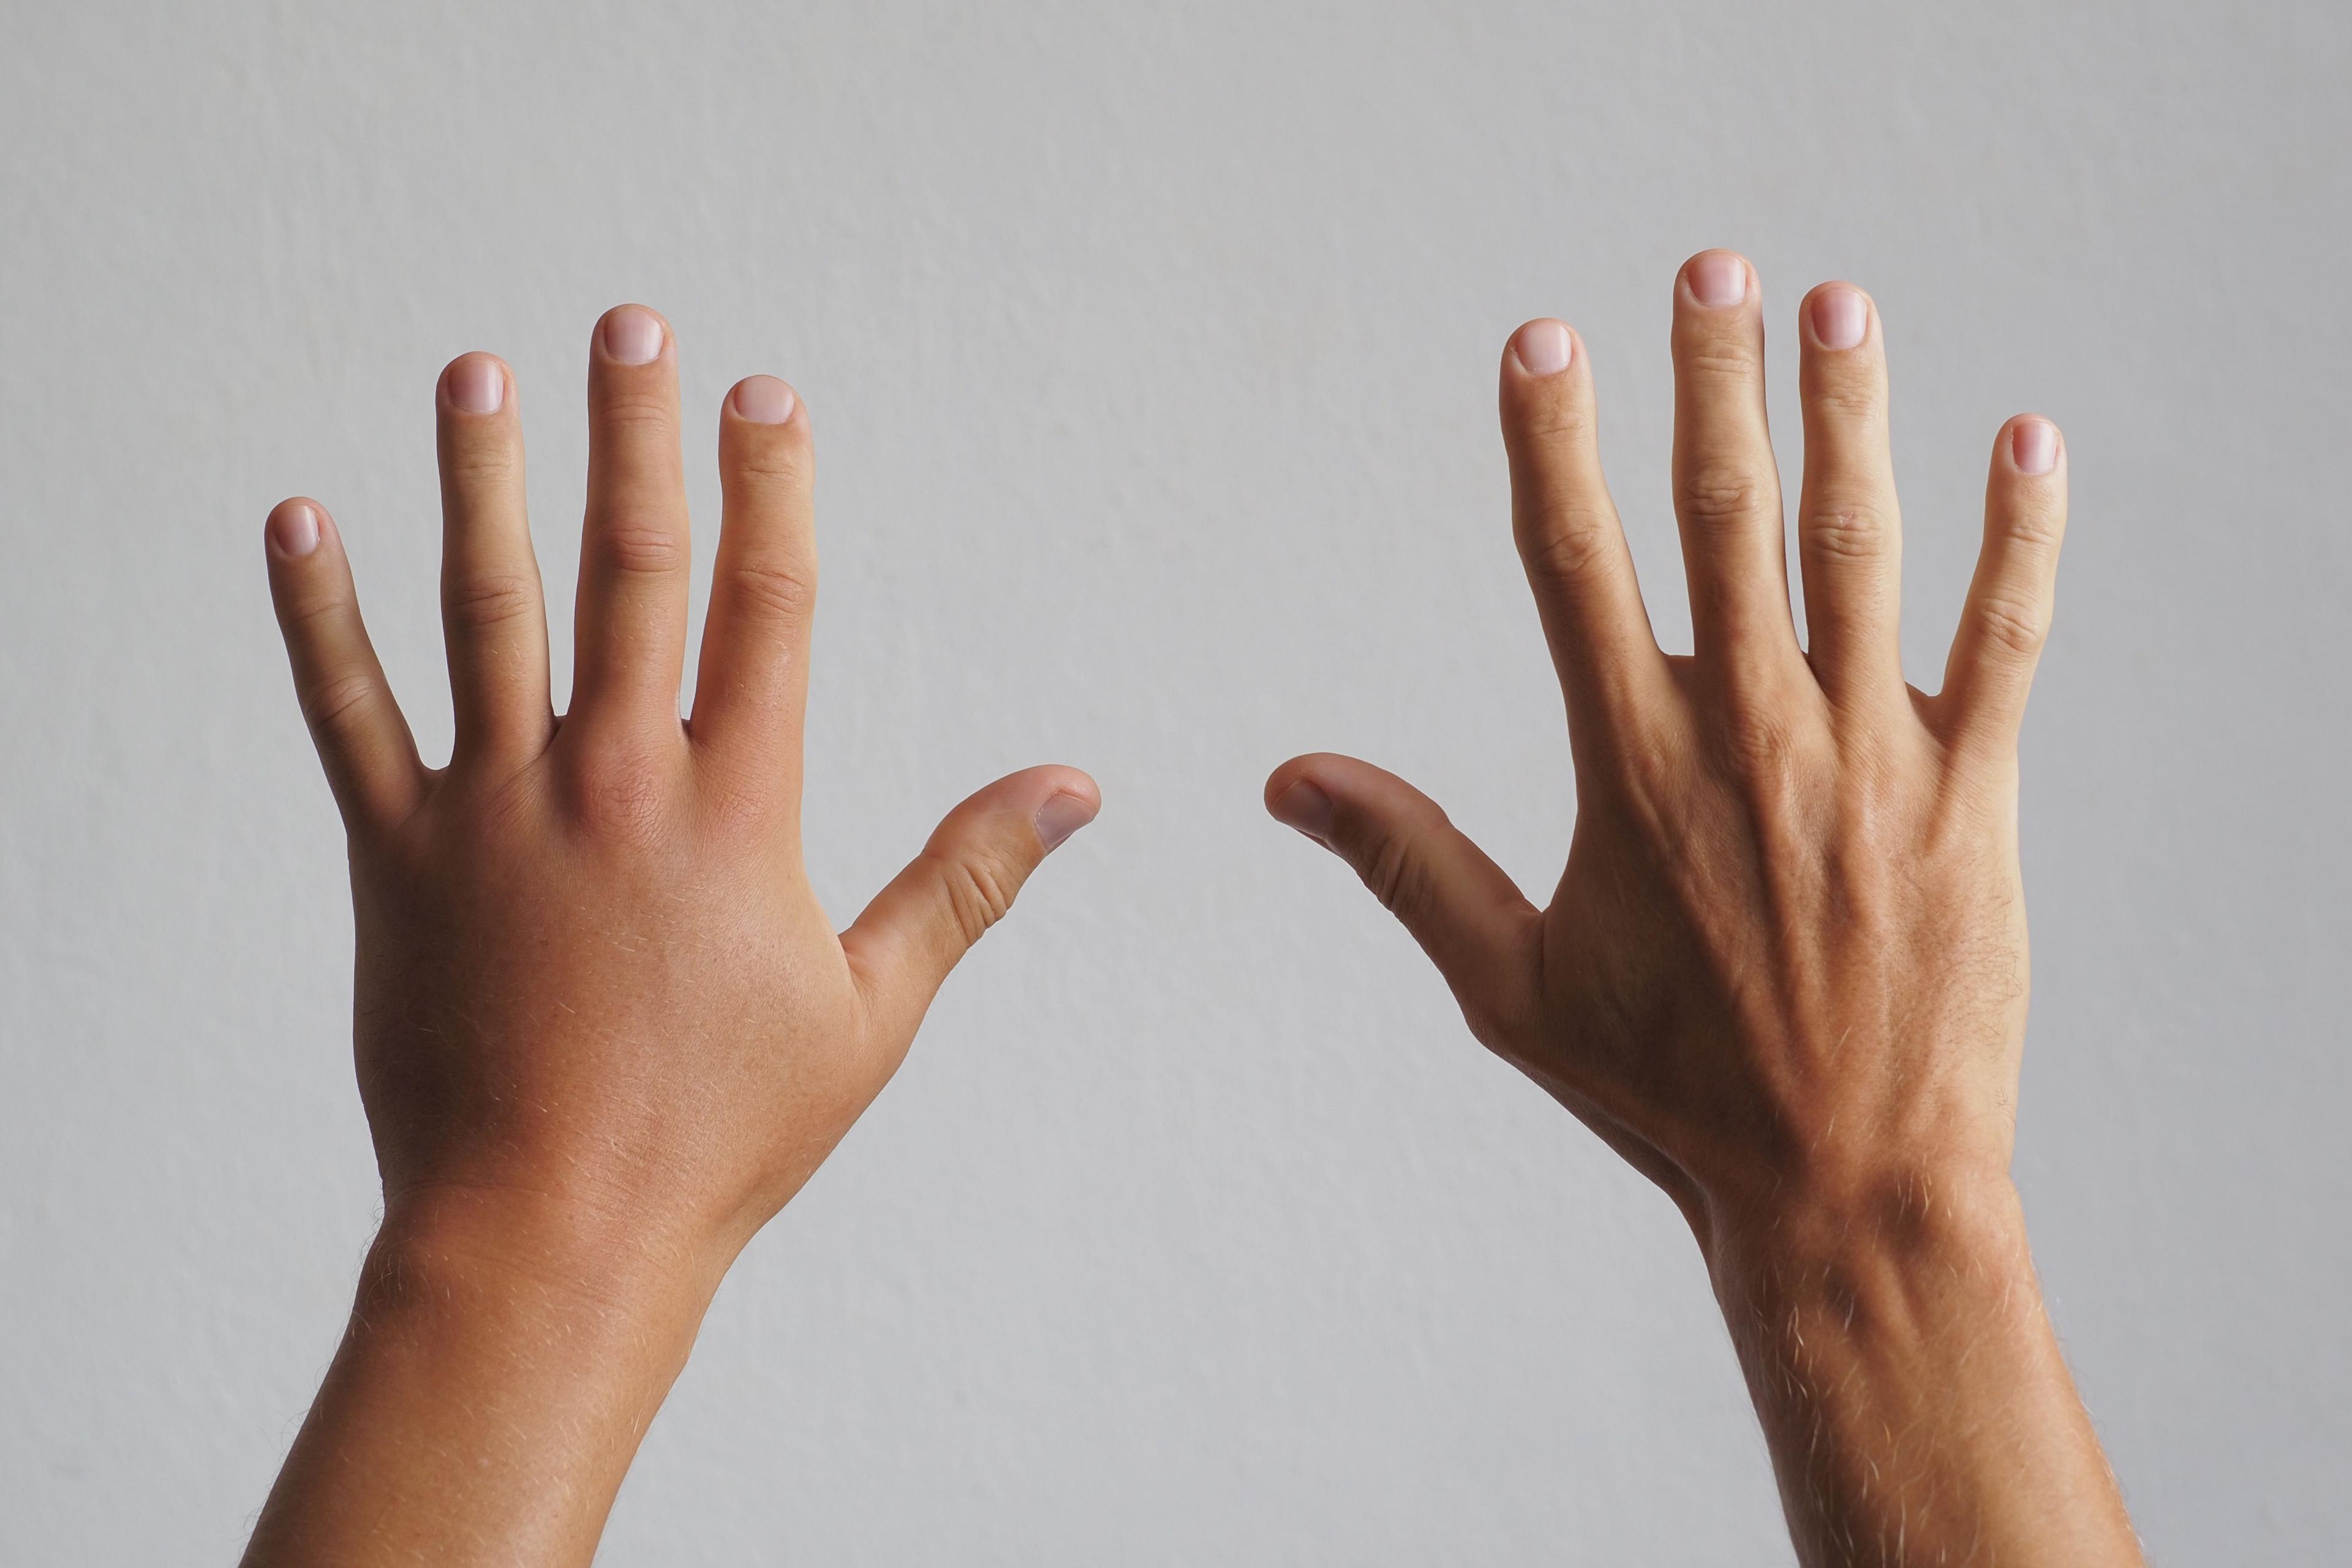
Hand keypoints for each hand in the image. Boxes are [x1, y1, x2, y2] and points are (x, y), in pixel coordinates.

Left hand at [245, 306, 1096, 1566]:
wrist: (553, 1237)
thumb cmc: (726, 1133)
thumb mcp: (874, 1008)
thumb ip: (968, 878)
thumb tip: (1078, 786)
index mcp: (738, 809)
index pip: (767, 605)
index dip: (771, 487)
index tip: (767, 392)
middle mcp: (615, 783)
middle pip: (628, 570)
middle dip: (634, 436)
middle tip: (629, 324)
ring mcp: (495, 813)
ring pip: (485, 610)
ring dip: (480, 480)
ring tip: (475, 369)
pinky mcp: (395, 858)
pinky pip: (345, 714)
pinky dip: (315, 615)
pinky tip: (297, 520)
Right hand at [1267, 252, 2139, 1564]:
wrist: (1846, 1189)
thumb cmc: (1666, 1096)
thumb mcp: (1509, 985)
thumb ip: (1405, 858)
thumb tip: (1284, 778)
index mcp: (1633, 769)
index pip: (1574, 562)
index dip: (1552, 437)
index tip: (1541, 340)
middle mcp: (1749, 737)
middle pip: (1723, 515)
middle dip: (1710, 377)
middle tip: (1709, 264)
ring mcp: (1872, 758)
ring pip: (1859, 546)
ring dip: (1847, 412)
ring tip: (1837, 300)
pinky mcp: (1975, 795)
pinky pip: (2009, 638)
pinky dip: (2021, 533)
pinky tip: (2028, 438)